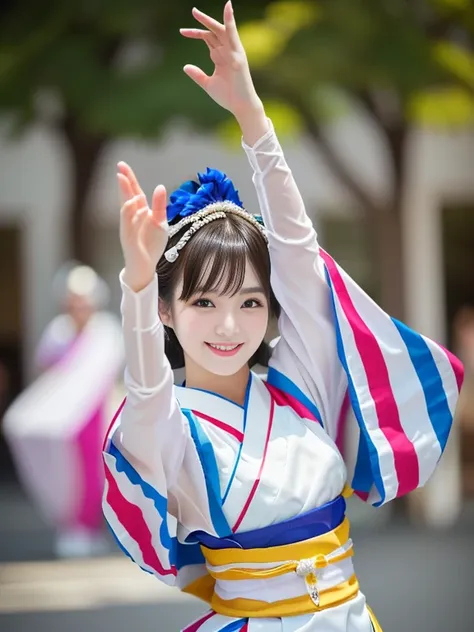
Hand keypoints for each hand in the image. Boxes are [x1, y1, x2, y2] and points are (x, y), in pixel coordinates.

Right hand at [117, 162, 167, 292]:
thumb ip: (159, 206)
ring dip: (128, 198)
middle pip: (126, 197)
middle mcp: (131, 218)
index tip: (122, 165)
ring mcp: (128, 228)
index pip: (134, 192)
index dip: (129, 179)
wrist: (145, 265)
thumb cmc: (151, 244)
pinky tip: (137, 207)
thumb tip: (160, 186)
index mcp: (140, 212)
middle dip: (124, 184)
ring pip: (126, 210)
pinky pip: (129, 225)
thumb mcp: (160, 222)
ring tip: (129, 185)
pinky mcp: (129, 239)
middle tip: (120, 169)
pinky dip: (132, 216)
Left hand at [180, 1, 261, 116]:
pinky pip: (234, 34)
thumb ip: (198, 75)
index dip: (195, 33)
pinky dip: (231, 21)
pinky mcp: (238, 54)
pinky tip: (228, 8)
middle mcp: (226, 51)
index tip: (181, 31)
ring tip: (198, 12)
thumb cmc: (227, 96)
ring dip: (211, 20)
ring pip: (222, 30)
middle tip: (193, 11)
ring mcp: (232, 52)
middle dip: (203, 21)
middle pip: (214, 31)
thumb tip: (185, 67)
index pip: (207, 38)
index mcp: (219, 56)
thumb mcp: (208, 84)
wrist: (240, 106)